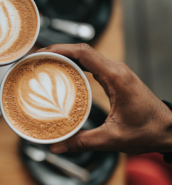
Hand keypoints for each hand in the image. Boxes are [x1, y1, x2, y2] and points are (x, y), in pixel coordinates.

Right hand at [37, 44, 171, 154]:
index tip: (41, 53)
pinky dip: (75, 64)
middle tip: (37, 59)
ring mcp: (116, 72)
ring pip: (86, 55)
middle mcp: (116, 70)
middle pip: (82, 50)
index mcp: (116, 77)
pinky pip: (91, 64)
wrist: (168, 130)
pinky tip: (63, 73)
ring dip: (65, 56)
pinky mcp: (115, 78)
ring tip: (45, 63)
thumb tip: (57, 145)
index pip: (84, 52)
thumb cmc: (148, 131)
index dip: (60, 49)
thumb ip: (82, 141)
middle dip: (57, 51)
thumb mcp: (113, 138)